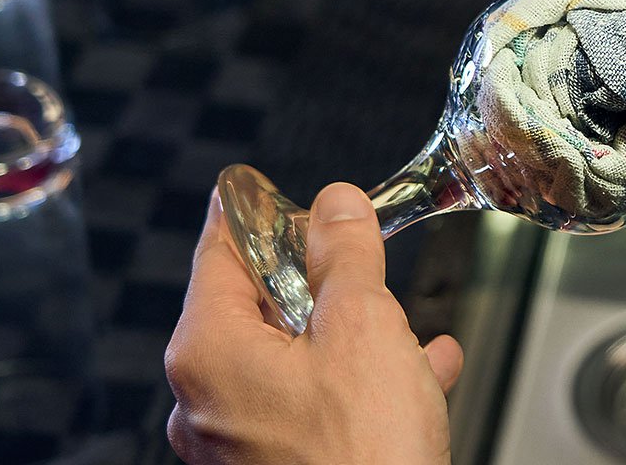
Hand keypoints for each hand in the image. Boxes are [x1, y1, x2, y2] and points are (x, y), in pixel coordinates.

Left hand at [166, 184, 463, 464]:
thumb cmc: (362, 456)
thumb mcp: (364, 327)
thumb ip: (346, 257)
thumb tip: (334, 206)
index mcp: (208, 351)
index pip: (216, 252)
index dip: (248, 212)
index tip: (258, 188)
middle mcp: (206, 401)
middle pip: (255, 308)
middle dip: (320, 283)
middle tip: (360, 262)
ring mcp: (236, 446)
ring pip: (291, 361)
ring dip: (352, 336)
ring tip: (408, 325)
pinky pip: (311, 408)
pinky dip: (359, 383)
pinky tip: (418, 375)